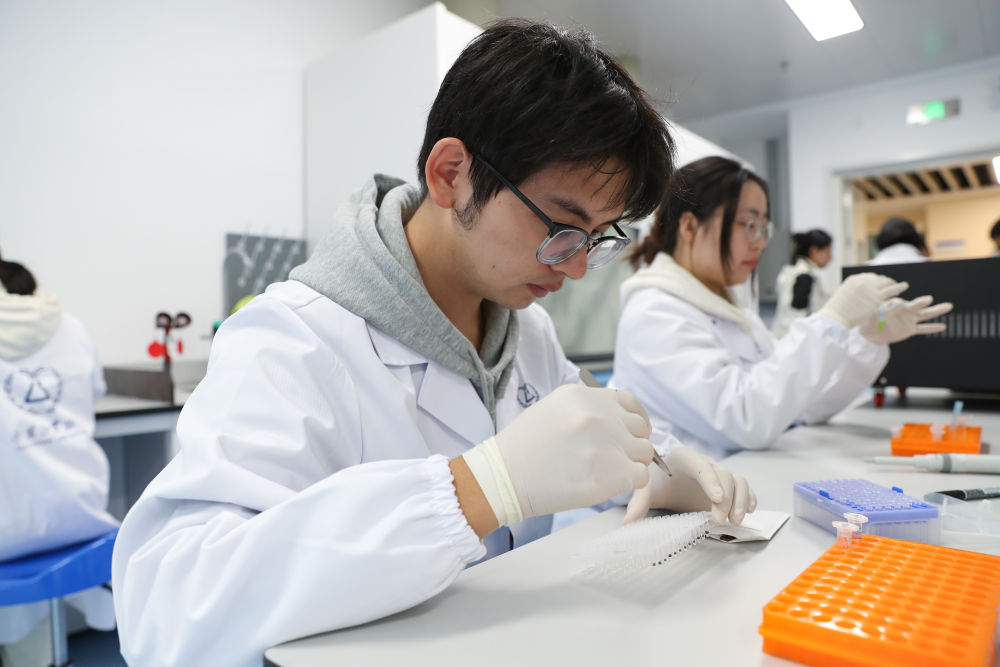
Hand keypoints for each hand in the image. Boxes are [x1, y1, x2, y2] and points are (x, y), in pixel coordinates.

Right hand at [461, 384, 654, 525]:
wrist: (502, 478)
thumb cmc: (523, 449)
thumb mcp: (553, 409)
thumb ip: (586, 408)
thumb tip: (617, 418)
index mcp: (583, 395)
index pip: (629, 403)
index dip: (632, 421)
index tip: (627, 435)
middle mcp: (599, 414)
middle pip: (641, 428)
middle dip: (630, 444)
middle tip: (610, 459)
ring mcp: (608, 442)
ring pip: (645, 452)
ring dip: (630, 464)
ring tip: (605, 473)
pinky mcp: (612, 473)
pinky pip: (640, 476)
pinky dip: (628, 483)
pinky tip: (606, 485)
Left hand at [624, 446, 755, 525]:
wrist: (667, 476)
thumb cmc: (658, 480)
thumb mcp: (646, 489)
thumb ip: (638, 504)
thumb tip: (626, 524)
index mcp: (685, 458)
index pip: (701, 466)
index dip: (711, 481)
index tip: (715, 499)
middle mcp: (706, 463)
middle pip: (724, 475)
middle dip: (726, 498)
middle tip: (719, 520)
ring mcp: (719, 474)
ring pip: (738, 480)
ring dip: (741, 500)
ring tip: (735, 521)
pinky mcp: (728, 485)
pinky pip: (745, 486)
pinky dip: (749, 497)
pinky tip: (749, 511)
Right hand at [819, 273, 908, 328]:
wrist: (836, 317)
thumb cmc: (838, 311)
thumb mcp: (844, 296)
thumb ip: (855, 292)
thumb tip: (863, 294)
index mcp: (855, 279)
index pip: (870, 276)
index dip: (878, 280)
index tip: (882, 284)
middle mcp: (864, 281)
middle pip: (880, 278)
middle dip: (887, 282)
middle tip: (892, 286)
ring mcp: (871, 289)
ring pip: (888, 282)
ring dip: (896, 283)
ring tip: (903, 285)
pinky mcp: (877, 299)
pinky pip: (892, 291)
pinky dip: (899, 287)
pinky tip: (904, 287)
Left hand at [859, 295, 952, 343]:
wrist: (871, 332)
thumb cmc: (868, 320)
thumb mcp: (869, 316)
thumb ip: (873, 312)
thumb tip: (873, 309)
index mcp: (894, 305)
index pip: (899, 303)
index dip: (899, 303)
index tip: (898, 303)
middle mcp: (904, 310)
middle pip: (916, 306)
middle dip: (921, 302)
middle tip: (928, 299)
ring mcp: (909, 320)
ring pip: (925, 315)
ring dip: (936, 311)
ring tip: (949, 305)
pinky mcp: (910, 330)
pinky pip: (923, 329)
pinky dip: (932, 328)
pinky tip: (943, 327)